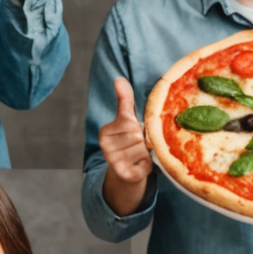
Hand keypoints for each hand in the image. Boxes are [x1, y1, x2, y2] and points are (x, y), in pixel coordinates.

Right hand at [99, 77, 152, 208]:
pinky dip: (149, 164)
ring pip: (143, 150)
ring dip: (147, 153)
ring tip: (139, 155)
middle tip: (138, 145)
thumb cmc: (129, 140)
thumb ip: (124, 100)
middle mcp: (105, 148)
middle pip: (138, 137)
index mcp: (104, 132)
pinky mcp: (125, 174)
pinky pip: (147, 165)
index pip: (131, 124)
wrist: (127, 171)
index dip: (138, 129)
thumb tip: (118, 79)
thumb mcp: (126, 119)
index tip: (133, 134)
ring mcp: (114, 162)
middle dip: (144, 140)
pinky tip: (140, 165)